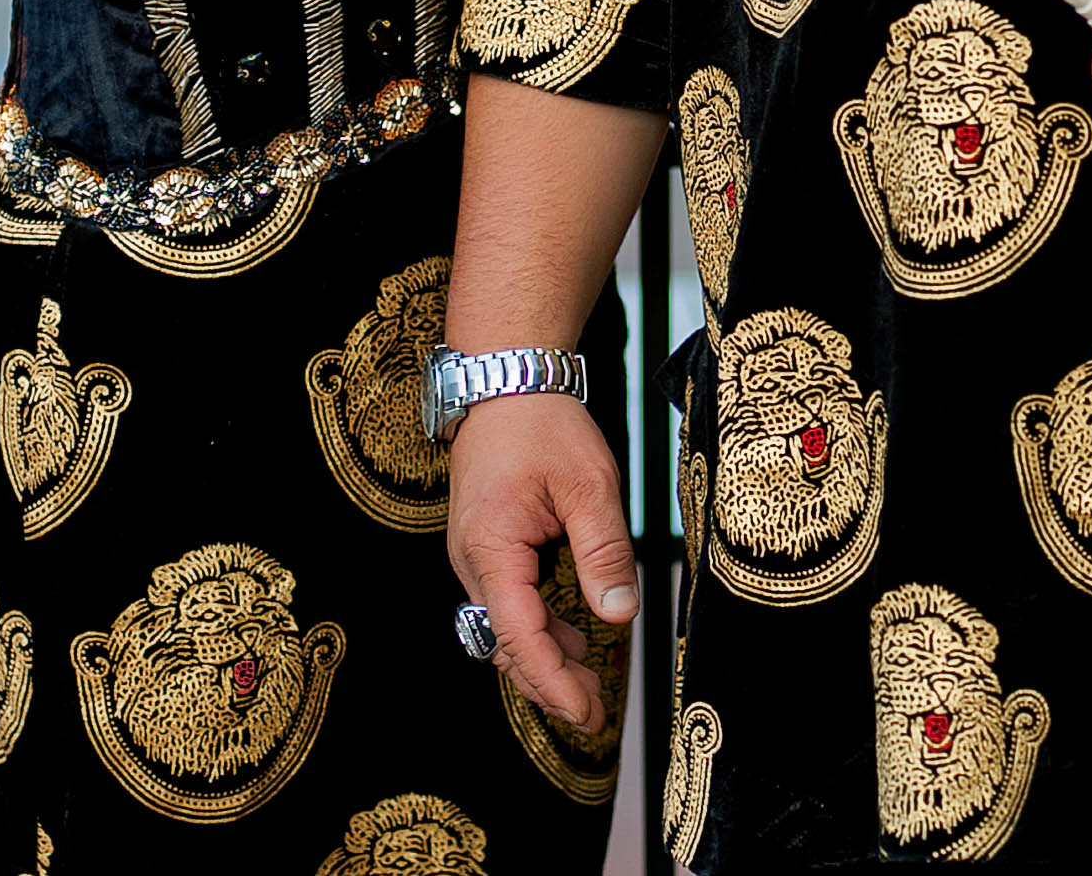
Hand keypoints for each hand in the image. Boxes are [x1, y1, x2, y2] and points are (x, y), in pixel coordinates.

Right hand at [447, 394, 637, 732]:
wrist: (506, 378)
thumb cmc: (544, 424)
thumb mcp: (589, 484)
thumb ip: (604, 552)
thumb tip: (620, 614)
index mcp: (491, 547)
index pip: (518, 635)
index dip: (552, 680)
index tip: (585, 710)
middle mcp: (472, 560)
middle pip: (505, 644)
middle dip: (548, 683)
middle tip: (595, 713)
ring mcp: (474, 555)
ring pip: (504, 629)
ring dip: (543, 659)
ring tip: (590, 684)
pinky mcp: (485, 548)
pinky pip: (506, 604)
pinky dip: (536, 629)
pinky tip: (571, 637)